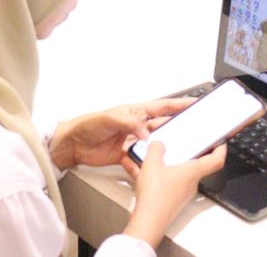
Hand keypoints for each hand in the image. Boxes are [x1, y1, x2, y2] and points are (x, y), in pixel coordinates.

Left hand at [48, 98, 194, 170]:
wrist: (73, 144)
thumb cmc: (88, 125)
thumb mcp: (110, 117)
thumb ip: (129, 122)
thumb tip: (145, 131)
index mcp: (135, 112)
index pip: (162, 106)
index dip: (178, 104)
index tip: (194, 103)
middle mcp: (136, 125)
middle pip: (163, 125)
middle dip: (178, 125)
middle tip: (193, 127)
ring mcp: (133, 141)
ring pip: (155, 142)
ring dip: (165, 145)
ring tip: (178, 147)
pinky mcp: (128, 155)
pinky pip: (144, 158)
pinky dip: (150, 161)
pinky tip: (156, 163)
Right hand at [121, 141, 226, 247]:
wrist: (148, 222)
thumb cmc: (155, 195)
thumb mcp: (151, 164)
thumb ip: (156, 149)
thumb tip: (158, 145)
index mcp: (193, 172)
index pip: (216, 160)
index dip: (221, 149)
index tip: (220, 141)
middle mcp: (192, 184)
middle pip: (199, 166)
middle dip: (192, 154)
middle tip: (184, 145)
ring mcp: (183, 194)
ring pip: (184, 175)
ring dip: (175, 166)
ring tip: (160, 158)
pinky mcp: (174, 201)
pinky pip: (173, 184)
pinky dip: (166, 177)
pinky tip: (151, 174)